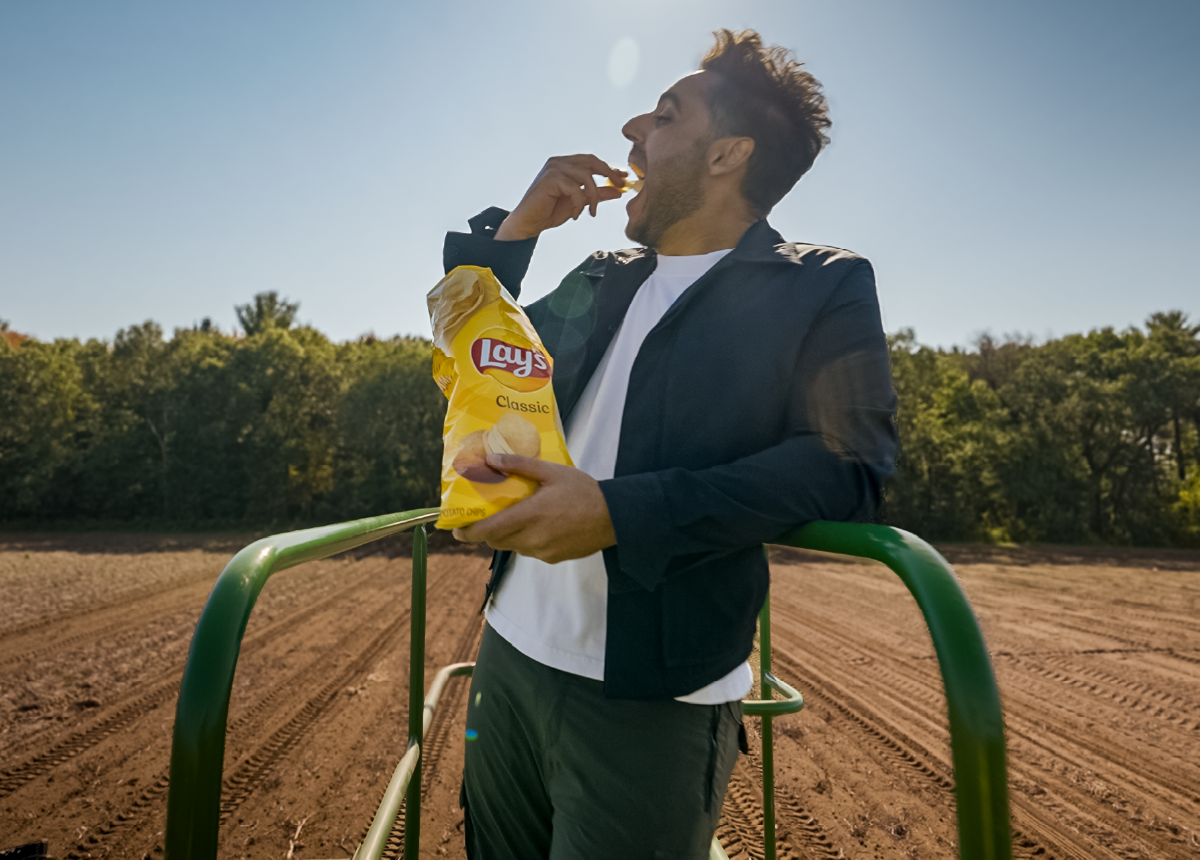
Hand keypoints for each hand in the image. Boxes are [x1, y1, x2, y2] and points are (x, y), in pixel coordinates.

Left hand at [452, 454, 616, 562]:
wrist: (614, 517)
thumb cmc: (583, 491)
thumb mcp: (551, 472)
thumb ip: (519, 465)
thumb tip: (491, 459)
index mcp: (530, 516)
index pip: (489, 531)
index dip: (469, 533)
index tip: (456, 530)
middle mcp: (533, 539)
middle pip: (497, 541)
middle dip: (487, 532)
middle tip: (485, 517)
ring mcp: (543, 551)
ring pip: (513, 546)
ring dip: (508, 534)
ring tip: (516, 516)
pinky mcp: (553, 558)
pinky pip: (530, 551)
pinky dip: (526, 539)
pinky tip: (539, 524)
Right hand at [495, 155, 626, 240]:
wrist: (527, 224)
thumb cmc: (549, 212)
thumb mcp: (579, 203)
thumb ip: (596, 195)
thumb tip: (617, 191)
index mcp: (566, 164)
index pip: (593, 161)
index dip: (610, 168)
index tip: (624, 178)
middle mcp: (559, 162)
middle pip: (592, 161)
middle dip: (609, 173)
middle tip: (620, 187)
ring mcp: (554, 168)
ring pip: (586, 176)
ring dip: (594, 195)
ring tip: (592, 211)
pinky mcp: (550, 179)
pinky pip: (575, 188)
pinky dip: (579, 203)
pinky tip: (576, 214)